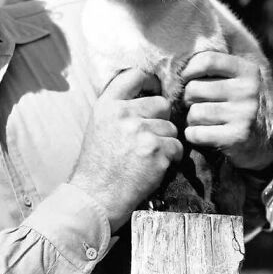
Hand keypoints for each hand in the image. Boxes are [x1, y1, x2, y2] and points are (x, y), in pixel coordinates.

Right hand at [69, 68, 182, 231]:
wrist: (96, 197)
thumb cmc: (97, 166)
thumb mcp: (99, 126)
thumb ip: (119, 108)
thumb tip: (148, 95)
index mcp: (107, 105)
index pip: (135, 75)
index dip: (150, 83)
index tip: (152, 93)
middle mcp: (124, 114)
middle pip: (162, 103)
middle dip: (161, 120)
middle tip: (149, 137)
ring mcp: (141, 132)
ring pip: (171, 127)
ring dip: (166, 142)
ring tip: (147, 157)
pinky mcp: (156, 151)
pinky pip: (177, 147)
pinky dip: (170, 158)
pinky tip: (153, 167)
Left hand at [182, 51, 272, 170]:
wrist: (259, 141)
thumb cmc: (233, 104)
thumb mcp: (232, 79)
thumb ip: (212, 66)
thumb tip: (176, 57)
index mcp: (247, 70)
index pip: (207, 60)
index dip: (188, 70)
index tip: (186, 79)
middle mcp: (248, 90)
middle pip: (194, 88)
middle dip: (188, 98)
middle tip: (197, 104)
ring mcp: (245, 114)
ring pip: (194, 112)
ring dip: (191, 119)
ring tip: (203, 120)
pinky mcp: (237, 136)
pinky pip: (196, 133)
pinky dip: (193, 135)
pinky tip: (204, 133)